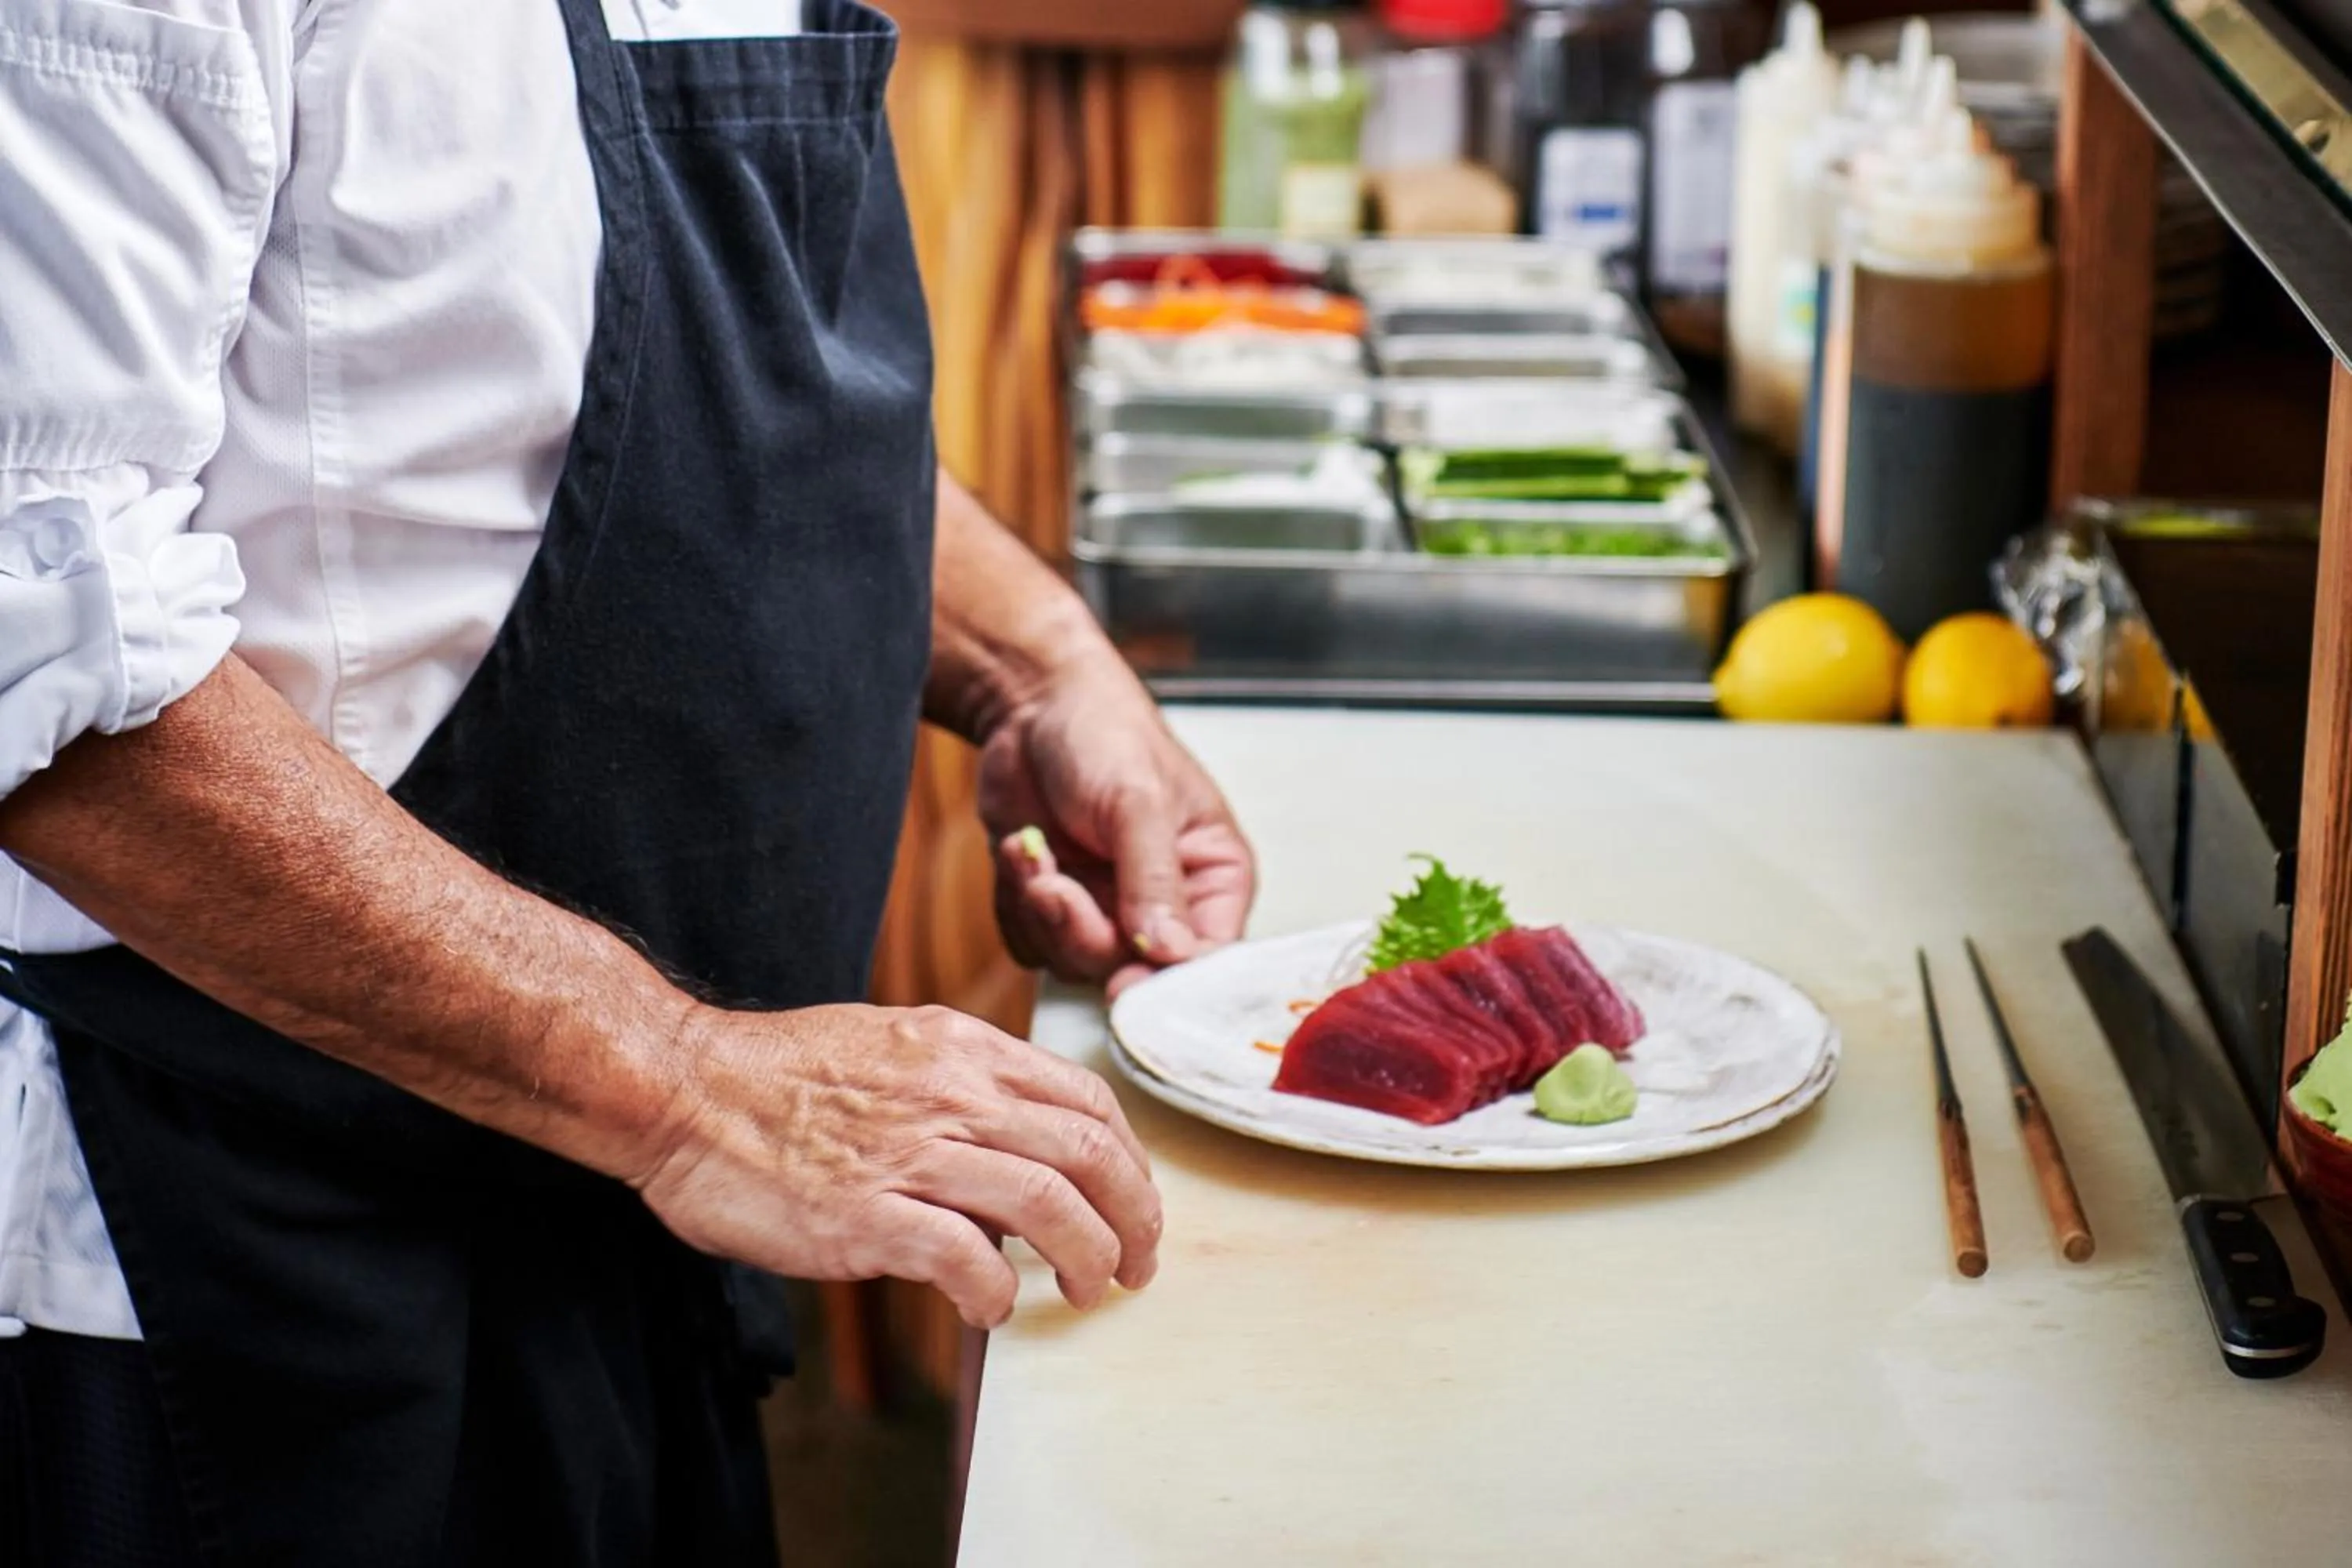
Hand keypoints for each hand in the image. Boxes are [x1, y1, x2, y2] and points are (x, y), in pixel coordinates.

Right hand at [632, 1001, 1161, 1327]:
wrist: (681, 1089)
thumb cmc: (774, 1075)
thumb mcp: (890, 1048)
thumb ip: (958, 1090)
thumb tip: (1013, 1152)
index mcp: (962, 1050)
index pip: (1087, 1100)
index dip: (1129, 1159)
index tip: (1133, 1201)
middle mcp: (952, 1094)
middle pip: (1091, 1154)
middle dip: (1135, 1217)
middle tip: (1139, 1263)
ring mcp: (911, 1154)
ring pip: (1050, 1204)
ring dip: (1088, 1258)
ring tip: (1088, 1291)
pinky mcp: (867, 1215)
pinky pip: (966, 1259)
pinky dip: (996, 1293)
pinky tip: (993, 1309)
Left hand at [976, 652, 1253, 995]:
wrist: (1029, 706)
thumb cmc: (1104, 734)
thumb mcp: (1139, 802)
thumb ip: (1154, 880)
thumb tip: (1168, 952)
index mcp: (1213, 878)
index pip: (1207, 959)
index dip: (1165, 979)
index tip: (1122, 979)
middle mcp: (1166, 906)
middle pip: (1130, 970)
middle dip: (1080, 928)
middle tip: (1053, 884)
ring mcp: (1107, 909)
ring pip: (1074, 963)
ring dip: (1041, 909)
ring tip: (1034, 850)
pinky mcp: (1056, 907)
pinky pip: (1031, 945)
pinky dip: (1015, 902)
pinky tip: (1022, 850)